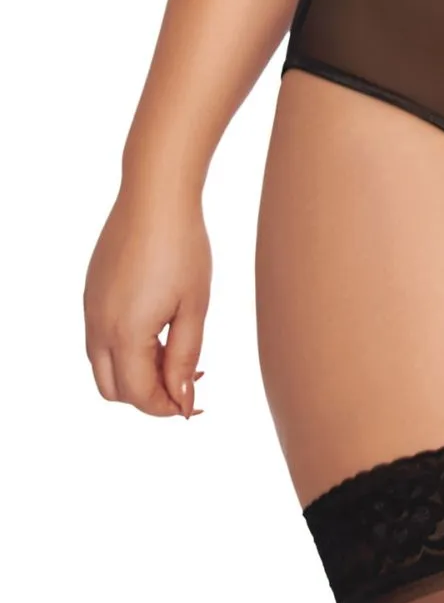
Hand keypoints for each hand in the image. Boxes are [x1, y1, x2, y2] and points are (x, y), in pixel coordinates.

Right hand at [84, 182, 211, 418]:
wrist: (155, 195)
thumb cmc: (182, 247)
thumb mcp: (193, 306)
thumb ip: (185, 357)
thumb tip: (181, 401)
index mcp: (125, 334)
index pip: (139, 395)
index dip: (167, 407)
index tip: (194, 403)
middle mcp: (98, 326)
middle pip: (113, 389)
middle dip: (147, 395)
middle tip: (184, 381)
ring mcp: (90, 308)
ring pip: (104, 365)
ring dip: (136, 371)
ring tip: (175, 351)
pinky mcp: (91, 291)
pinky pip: (100, 337)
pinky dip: (125, 347)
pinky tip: (158, 327)